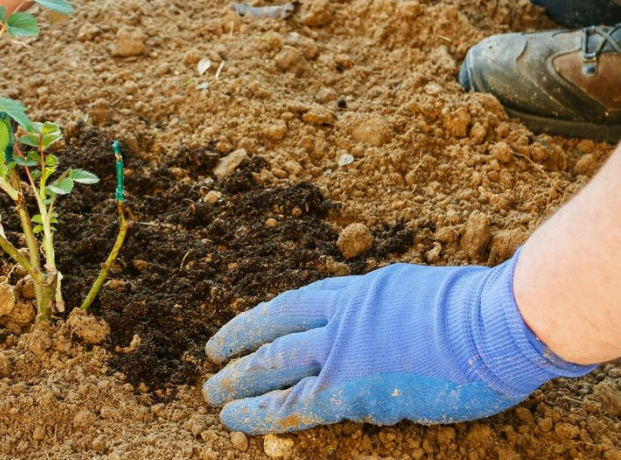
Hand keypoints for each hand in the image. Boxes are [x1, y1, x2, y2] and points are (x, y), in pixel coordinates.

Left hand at [203, 252, 594, 433]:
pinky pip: (292, 403)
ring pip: (274, 362)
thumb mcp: (422, 295)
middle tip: (212, 357)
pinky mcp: (350, 387)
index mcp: (361, 291)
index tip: (246, 326)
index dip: (265, 317)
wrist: (498, 321)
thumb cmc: (481, 310)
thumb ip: (391, 310)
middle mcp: (342, 314)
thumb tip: (384, 328)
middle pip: (275, 328)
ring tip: (211, 393)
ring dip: (238, 379)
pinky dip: (259, 412)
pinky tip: (234, 420)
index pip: (298, 302)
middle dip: (239, 344)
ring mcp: (343, 349)